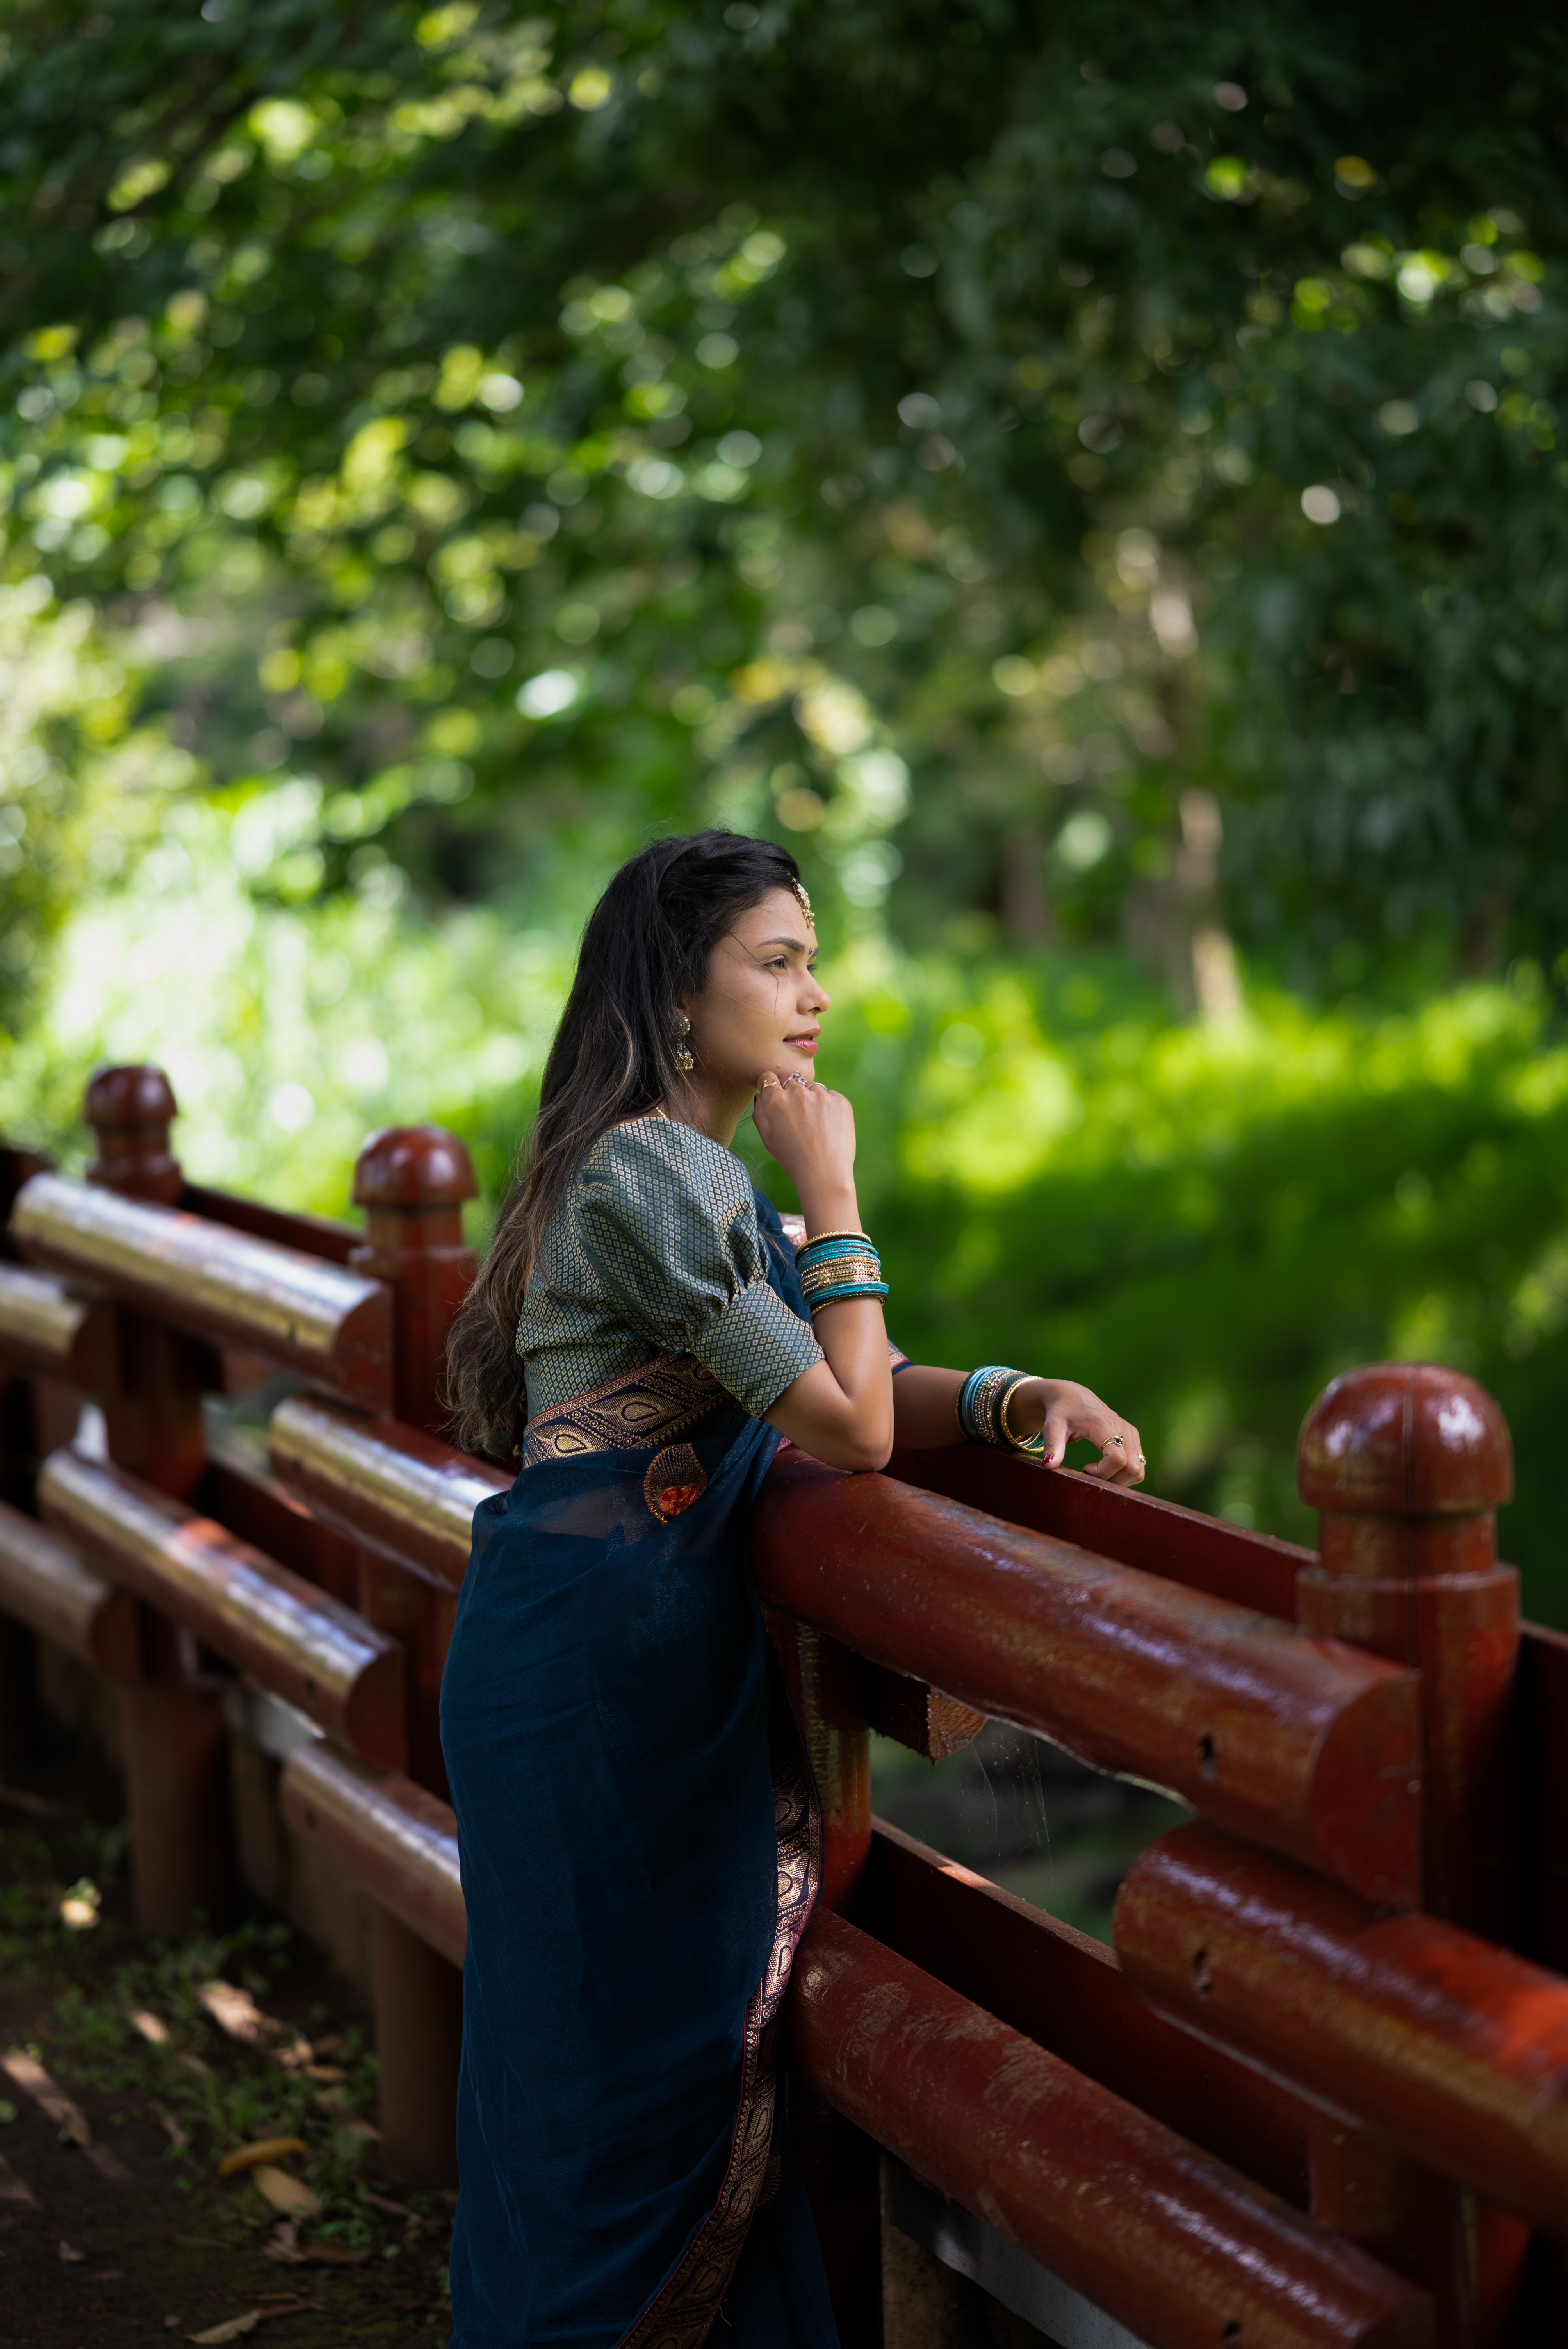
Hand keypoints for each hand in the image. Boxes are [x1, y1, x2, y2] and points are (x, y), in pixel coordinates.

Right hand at [751, 1073, 858, 1232]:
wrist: (824, 1174)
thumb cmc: (792, 1159)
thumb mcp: (767, 1139)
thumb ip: (760, 1113)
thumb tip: (761, 1096)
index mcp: (776, 1100)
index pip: (769, 1078)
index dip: (771, 1087)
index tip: (775, 1096)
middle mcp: (798, 1092)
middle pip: (791, 1082)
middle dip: (792, 1095)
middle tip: (798, 1118)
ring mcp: (821, 1095)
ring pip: (813, 1089)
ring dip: (812, 1100)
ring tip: (815, 1125)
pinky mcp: (840, 1101)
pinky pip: (831, 1096)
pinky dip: (829, 1107)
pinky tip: (828, 1126)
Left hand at [1009, 1377, 1144, 1484]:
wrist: (1072, 1396)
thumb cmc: (1061, 1412)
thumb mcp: (1053, 1427)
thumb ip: (1052, 1445)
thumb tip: (1048, 1466)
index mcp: (1106, 1426)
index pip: (1117, 1459)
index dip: (1102, 1473)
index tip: (1085, 1469)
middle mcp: (1124, 1429)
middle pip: (1133, 1468)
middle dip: (1113, 1481)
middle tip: (1092, 1476)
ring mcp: (1131, 1434)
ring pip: (1139, 1469)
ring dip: (1119, 1479)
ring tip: (1098, 1472)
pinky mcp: (1132, 1438)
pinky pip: (1137, 1464)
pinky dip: (1123, 1473)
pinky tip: (1104, 1467)